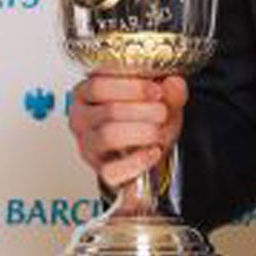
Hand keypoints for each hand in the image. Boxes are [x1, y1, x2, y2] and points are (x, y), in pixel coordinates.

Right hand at [69, 74, 187, 187]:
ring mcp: (89, 146)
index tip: (156, 91)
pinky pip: (114, 170)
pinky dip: (139, 161)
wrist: (151, 147)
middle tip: (162, 112)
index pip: (99, 86)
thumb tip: (174, 85)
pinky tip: (153, 151)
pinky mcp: (101, 170)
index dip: (132, 88)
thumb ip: (171, 89)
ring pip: (109, 136)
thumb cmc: (147, 118)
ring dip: (142, 132)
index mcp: (87, 93)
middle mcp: (82, 119)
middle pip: (109, 111)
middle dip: (144, 111)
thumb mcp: (162, 98)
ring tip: (158, 131)